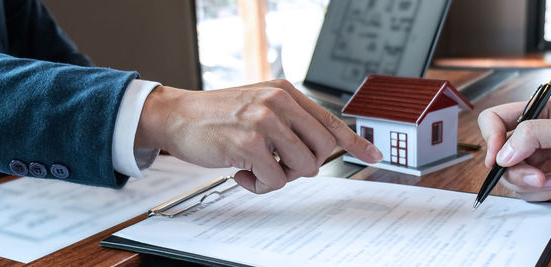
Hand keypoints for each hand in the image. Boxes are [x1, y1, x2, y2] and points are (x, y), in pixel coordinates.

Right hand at [135, 80, 381, 193]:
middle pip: (323, 149)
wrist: (177, 115)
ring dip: (280, 176)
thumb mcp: (258, 104)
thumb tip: (320, 146)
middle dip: (304, 165)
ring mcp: (265, 121)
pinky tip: (240, 172)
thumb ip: (288, 119)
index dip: (355, 142)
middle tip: (277, 162)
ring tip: (256, 166)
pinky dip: (259, 185)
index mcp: (285, 92)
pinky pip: (275, 181)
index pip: (330, 121)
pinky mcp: (249, 144)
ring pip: (303, 168)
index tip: (374, 155)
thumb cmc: (218, 115)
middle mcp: (279, 102)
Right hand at [478, 99, 550, 210]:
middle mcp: (535, 137)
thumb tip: (502, 153)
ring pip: (509, 175)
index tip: (497, 156)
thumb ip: (533, 136)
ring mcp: (539, 161)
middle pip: (499, 153)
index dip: (491, 137)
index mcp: (540, 114)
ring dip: (528, 183)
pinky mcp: (545, 184)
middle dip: (515, 168)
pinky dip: (538, 194)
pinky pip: (524, 192)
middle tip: (537, 175)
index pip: (496, 119)